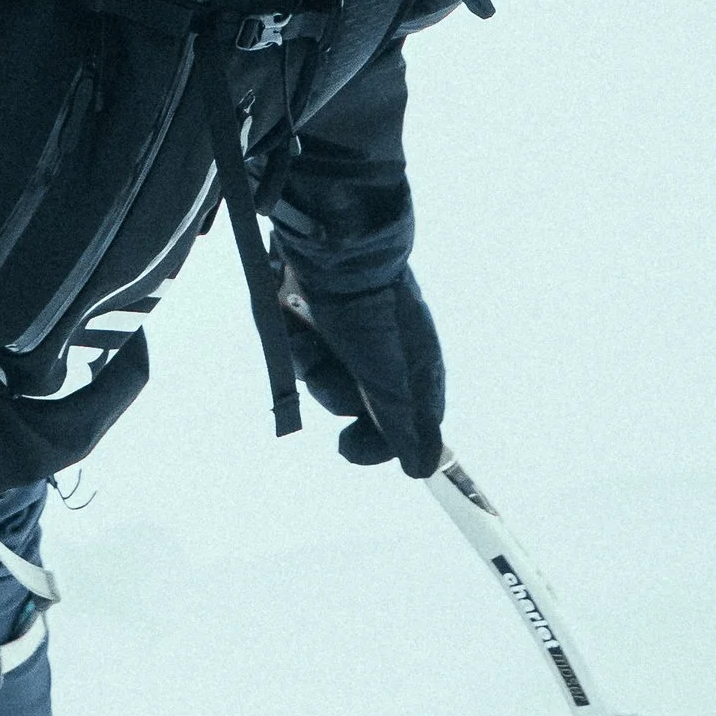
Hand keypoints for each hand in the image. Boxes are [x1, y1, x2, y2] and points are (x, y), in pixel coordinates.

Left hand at [277, 261, 445, 475]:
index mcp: (413, 370)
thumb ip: (403, 427)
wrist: (339, 247)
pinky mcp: (315, 314)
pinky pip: (298, 344)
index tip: (347, 449)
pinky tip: (292, 317)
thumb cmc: (375, 316)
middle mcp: (383, 355)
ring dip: (310, 362)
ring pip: (319, 374)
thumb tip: (422, 468)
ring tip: (309, 335)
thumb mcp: (394, 381)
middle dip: (333, 393)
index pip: (398, 426)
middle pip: (351, 403)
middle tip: (330, 372)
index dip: (373, 443)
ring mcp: (348, 333)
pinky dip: (293, 337)